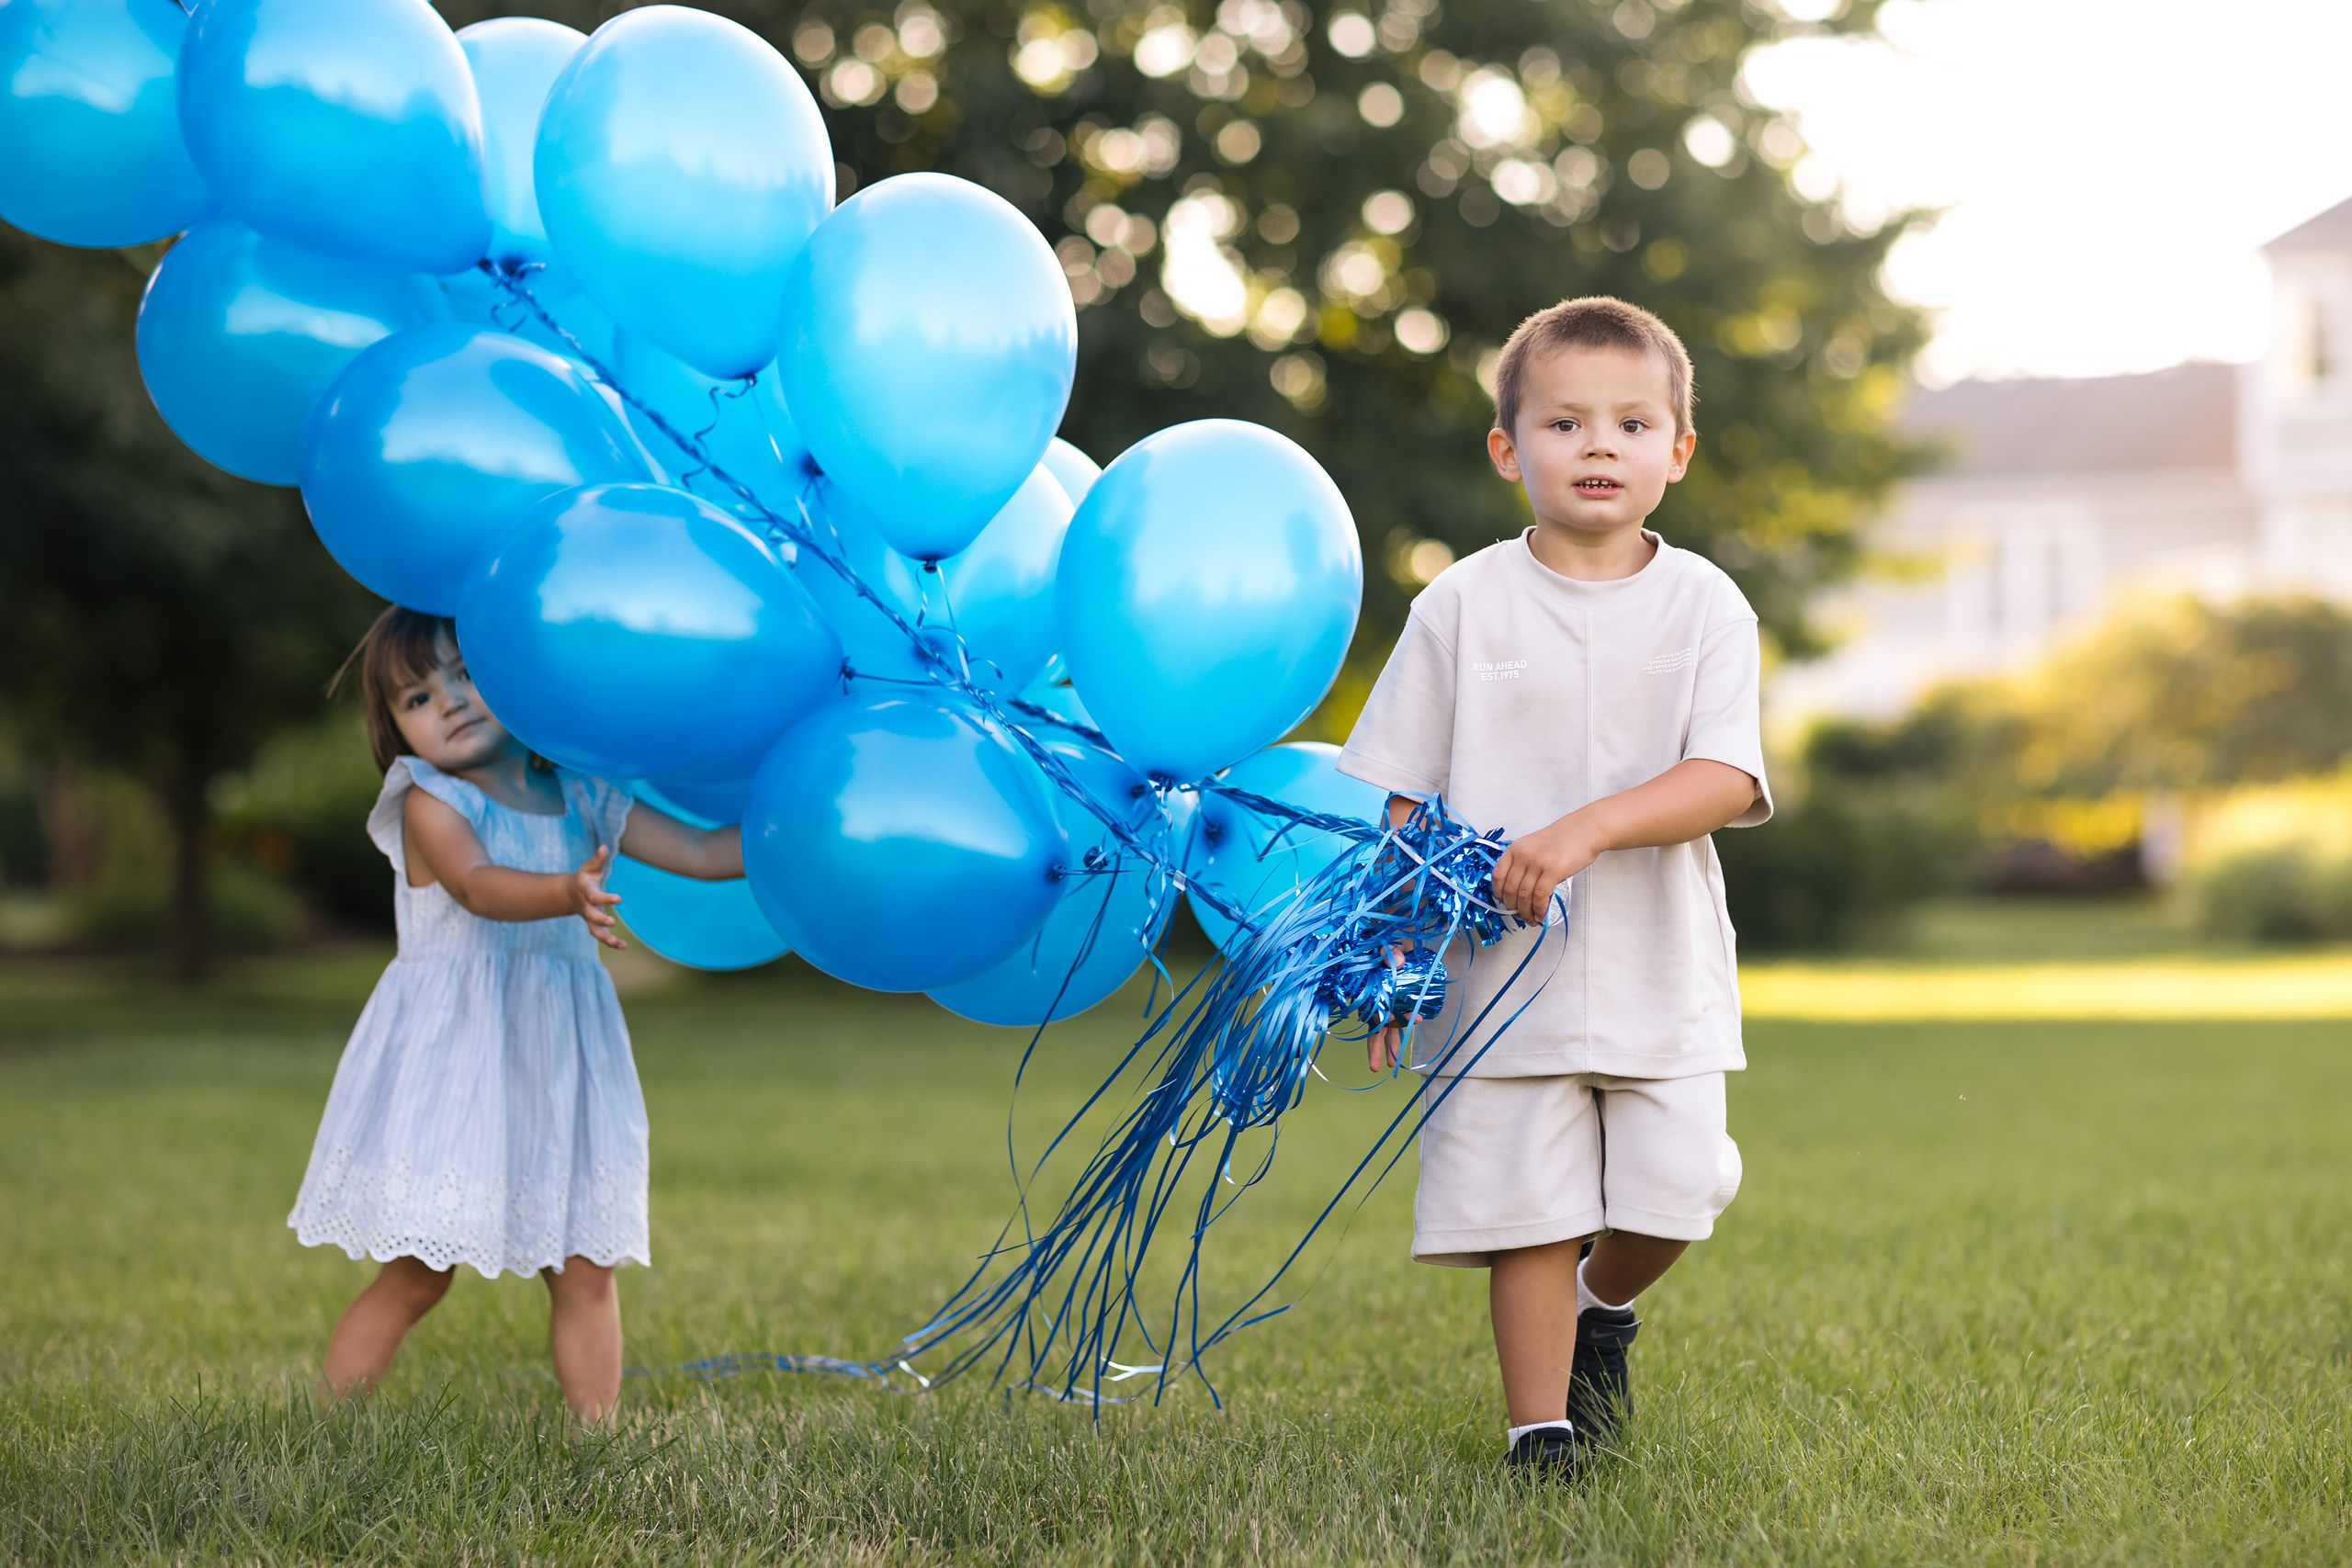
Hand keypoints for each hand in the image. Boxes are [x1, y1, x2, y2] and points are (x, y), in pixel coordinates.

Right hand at [570, 845, 625, 948]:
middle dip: (601, 920)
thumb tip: (604, 847)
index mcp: (586, 893)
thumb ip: (597, 860)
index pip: (595, 897)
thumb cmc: (584, 879)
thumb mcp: (589, 868)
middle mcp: (586, 908)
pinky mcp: (594, 925)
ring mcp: (589, 918)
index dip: (606, 898)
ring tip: (617, 943)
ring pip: (594, 931)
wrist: (569, 894)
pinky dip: (611, 942)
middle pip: (592, 917)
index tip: (618, 899)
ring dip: (605, 938)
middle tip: (612, 922)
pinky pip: (601, 936)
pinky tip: (623, 947)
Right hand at [1368, 944, 1404, 1071]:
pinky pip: (1396, 1018)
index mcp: (1370, 987)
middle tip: (1377, 1067)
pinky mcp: (1394, 999)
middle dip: (1376, 1046)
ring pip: (1384, 1026)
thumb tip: (1396, 963)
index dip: (1387, 1020)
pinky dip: (1399, 1030)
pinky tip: (1401, 1045)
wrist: (1395, 937)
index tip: (1403, 1023)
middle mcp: (1375, 997)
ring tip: (1388, 1064)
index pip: (1375, 1008)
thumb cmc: (1388, 942)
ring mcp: (1385, 1000)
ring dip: (1387, 1045)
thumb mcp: (1388, 945)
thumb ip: (1390, 953)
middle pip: (1374, 1024)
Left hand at [1490, 815, 1599, 925]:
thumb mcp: (1533, 847)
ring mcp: (1537, 863)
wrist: (1583, 830)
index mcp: (1515, 849)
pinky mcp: (1553, 871)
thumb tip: (1516, 891)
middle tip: (1519, 915)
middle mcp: (1523, 855)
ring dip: (1526, 912)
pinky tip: (1541, 914)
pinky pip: (1540, 897)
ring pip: (1524, 896)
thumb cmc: (1561, 840)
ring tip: (1531, 919)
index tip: (1504, 903)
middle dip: (1513, 908)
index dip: (1499, 894)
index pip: (1498, 876)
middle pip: (1510, 889)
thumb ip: (1522, 864)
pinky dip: (1538, 909)